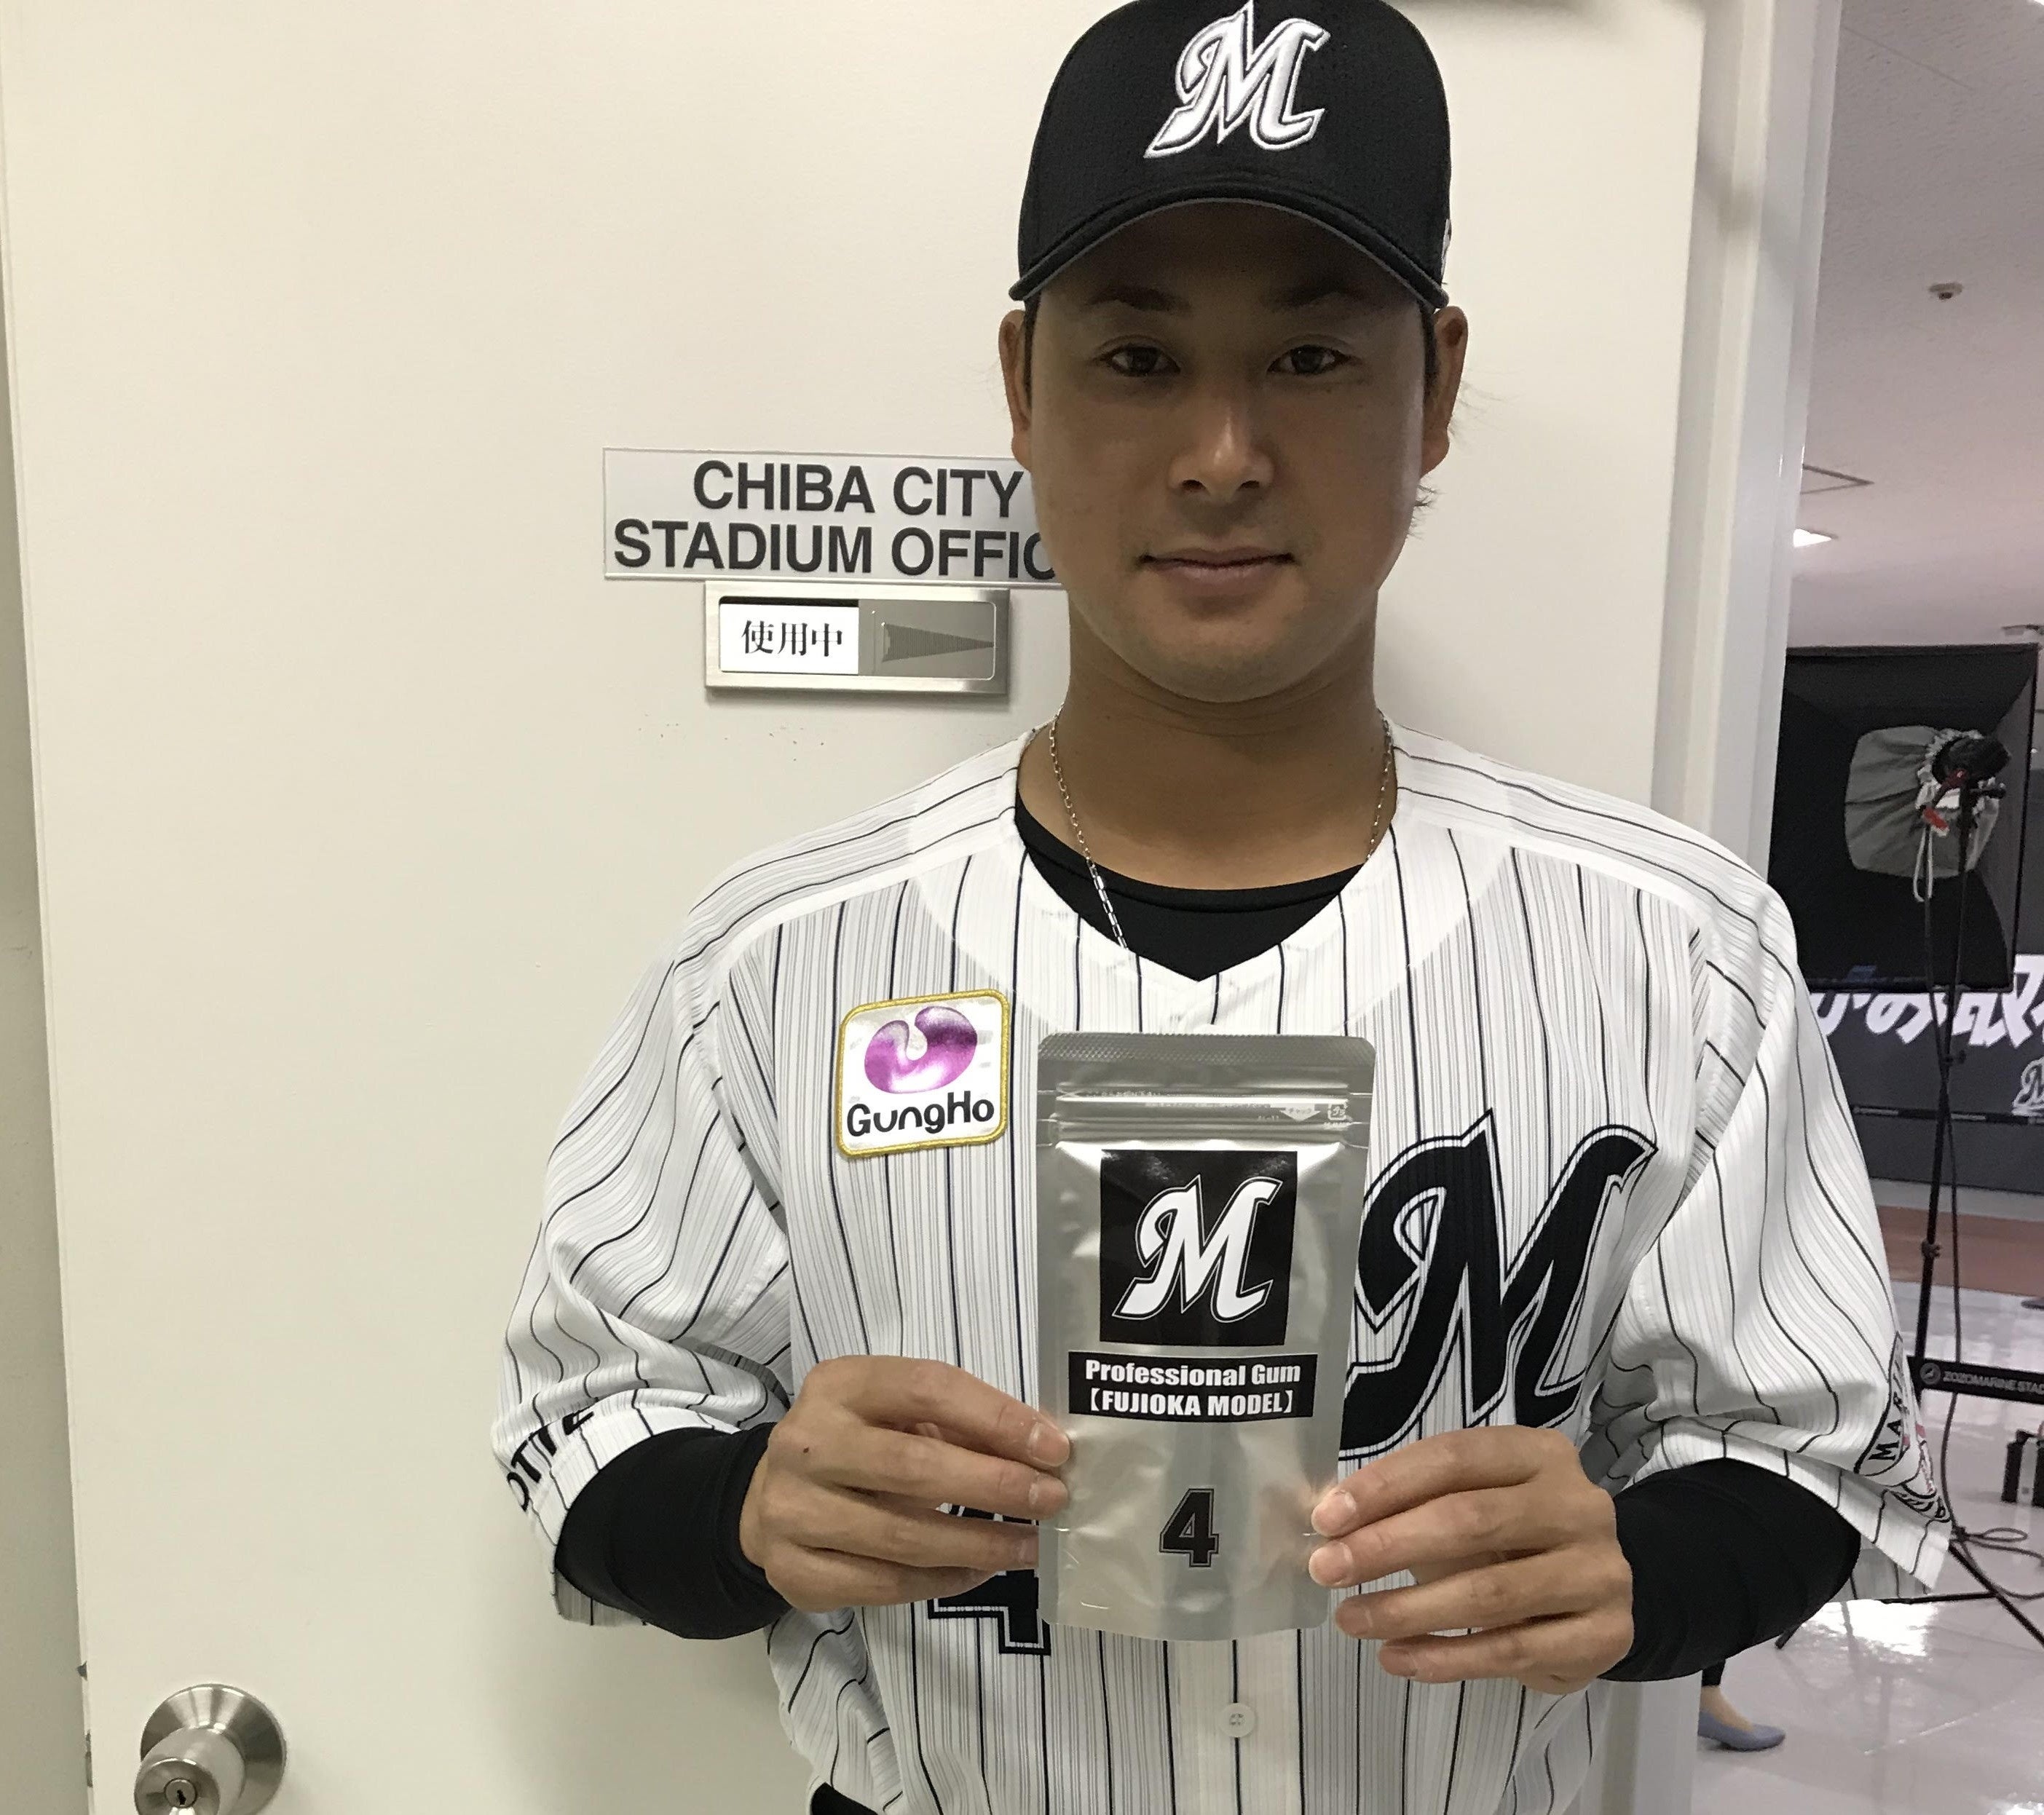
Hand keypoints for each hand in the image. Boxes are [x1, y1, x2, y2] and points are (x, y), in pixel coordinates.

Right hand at [739, 1356, 1070, 1612]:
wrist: (770, 1499)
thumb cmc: (856, 1445)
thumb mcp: (897, 1414)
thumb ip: (959, 1424)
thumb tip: (1042, 1447)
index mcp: (838, 1385)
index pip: (926, 1389)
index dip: (995, 1417)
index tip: (1053, 1448)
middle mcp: (807, 1443)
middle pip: (912, 1465)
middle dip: (994, 1485)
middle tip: (1051, 1500)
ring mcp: (792, 1511)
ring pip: (902, 1537)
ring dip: (979, 1544)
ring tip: (1030, 1546)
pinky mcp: (795, 1572)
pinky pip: (884, 1584)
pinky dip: (943, 1581)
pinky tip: (981, 1571)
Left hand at [1307, 1427, 1631, 1693]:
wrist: (1596, 1592)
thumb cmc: (1513, 1538)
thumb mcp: (1467, 1505)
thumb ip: (1409, 1506)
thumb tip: (1331, 1525)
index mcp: (1538, 1454)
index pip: (1453, 1458)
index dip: (1385, 1486)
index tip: (1327, 1518)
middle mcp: (1578, 1505)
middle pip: (1469, 1520)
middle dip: (1387, 1546)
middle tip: (1328, 1570)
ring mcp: (1598, 1571)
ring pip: (1489, 1593)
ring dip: (1407, 1610)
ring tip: (1352, 1619)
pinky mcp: (1604, 1634)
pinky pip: (1511, 1651)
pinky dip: (1445, 1657)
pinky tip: (1397, 1657)